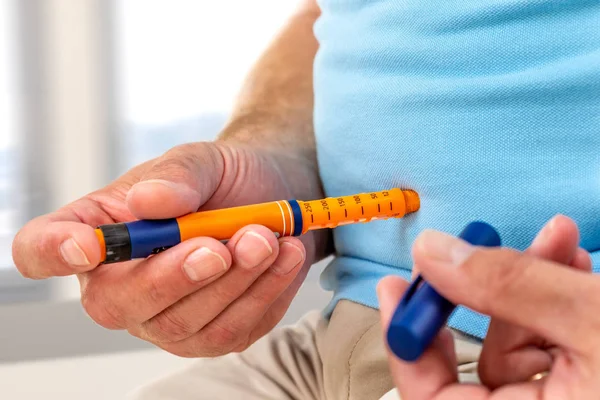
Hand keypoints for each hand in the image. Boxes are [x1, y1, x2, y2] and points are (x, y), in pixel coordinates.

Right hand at [12, 141, 324, 356]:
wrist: (277, 196)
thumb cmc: (226, 178)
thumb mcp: (205, 161)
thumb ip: (178, 177)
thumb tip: (149, 203)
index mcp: (100, 231)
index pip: (43, 250)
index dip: (52, 252)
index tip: (86, 247)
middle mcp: (122, 284)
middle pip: (118, 303)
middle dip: (177, 275)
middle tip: (222, 244)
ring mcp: (166, 318)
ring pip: (186, 324)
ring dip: (235, 282)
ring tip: (269, 238)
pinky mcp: (213, 334)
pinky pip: (234, 331)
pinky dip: (266, 293)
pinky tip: (285, 257)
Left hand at [378, 216, 599, 398]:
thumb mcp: (591, 318)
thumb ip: (510, 287)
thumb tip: (433, 254)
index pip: (430, 397)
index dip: (405, 342)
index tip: (396, 288)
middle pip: (479, 364)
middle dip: (483, 292)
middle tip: (469, 247)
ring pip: (516, 345)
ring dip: (532, 285)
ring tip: (558, 242)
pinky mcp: (580, 388)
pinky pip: (547, 344)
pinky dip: (554, 303)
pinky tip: (572, 267)